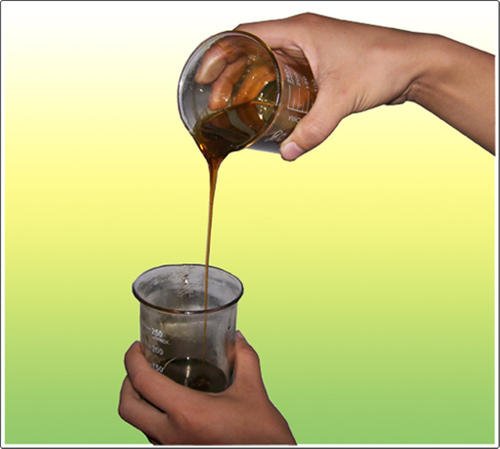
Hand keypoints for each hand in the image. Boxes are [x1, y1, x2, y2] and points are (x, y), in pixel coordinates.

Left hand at [118, 332, 295, 444]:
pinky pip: (153, 436)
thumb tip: (237, 338)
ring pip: (139, 424)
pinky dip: (153, 418)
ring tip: (156, 382)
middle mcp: (172, 435)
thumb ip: (244, 359)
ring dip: (140, 402)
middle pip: (127, 408)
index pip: (143, 382)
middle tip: (140, 365)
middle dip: (127, 383)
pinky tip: (173, 406)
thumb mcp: (253, 391)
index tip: (137, 348)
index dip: (132, 360)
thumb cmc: (262, 437)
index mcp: (187, 413)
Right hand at [198, 13, 493, 158]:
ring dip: (250, 81)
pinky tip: (268, 107)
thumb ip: (314, 129)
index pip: (246, 34)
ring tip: (235, 106)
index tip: (204, 74)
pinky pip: (287, 71)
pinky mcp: (320, 62)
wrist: (414, 64)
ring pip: (269, 61)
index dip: (220, 53)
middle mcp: (301, 35)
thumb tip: (288, 154)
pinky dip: (272, 86)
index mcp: (299, 31)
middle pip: (252, 50)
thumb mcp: (341, 100)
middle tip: (216, 101)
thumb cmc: (382, 66)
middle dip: (230, 74)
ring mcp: (311, 48)